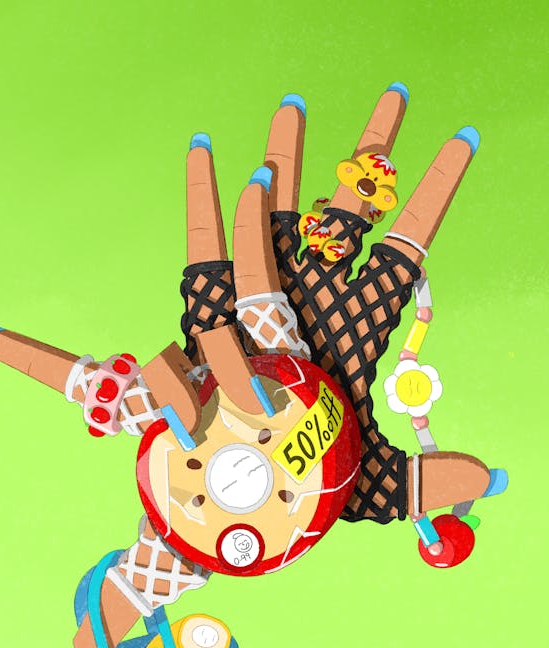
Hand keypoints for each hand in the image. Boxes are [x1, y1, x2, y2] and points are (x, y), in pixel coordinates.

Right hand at [179, 85, 507, 530]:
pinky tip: (207, 152)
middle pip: (348, 214)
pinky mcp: (212, 312)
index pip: (406, 250)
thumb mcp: (374, 485)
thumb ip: (426, 480)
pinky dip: (205, 200)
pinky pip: (207, 246)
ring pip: (279, 214)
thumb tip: (489, 475)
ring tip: (295, 105)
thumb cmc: (302, 491)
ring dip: (288, 160)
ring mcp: (265, 301)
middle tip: (395, 98)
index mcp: (357, 328)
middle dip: (369, 157)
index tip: (462, 142)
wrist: (234, 503)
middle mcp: (315, 303)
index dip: (431, 195)